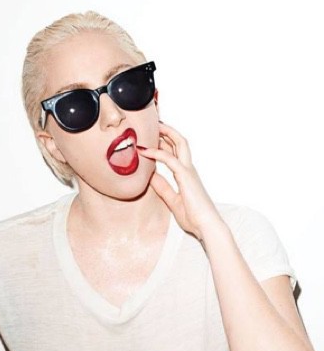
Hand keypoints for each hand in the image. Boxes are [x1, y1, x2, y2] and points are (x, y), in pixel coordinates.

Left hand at [138, 121, 224, 240]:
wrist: (207, 226)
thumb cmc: (193, 217)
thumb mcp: (172, 200)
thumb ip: (162, 188)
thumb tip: (150, 177)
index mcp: (186, 175)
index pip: (175, 153)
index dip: (164, 142)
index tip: (151, 136)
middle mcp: (189, 169)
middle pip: (179, 142)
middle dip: (167, 130)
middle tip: (153, 123)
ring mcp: (189, 171)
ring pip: (179, 143)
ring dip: (165, 133)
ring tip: (152, 125)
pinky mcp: (186, 176)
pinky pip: (169, 159)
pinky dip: (156, 153)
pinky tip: (144, 150)